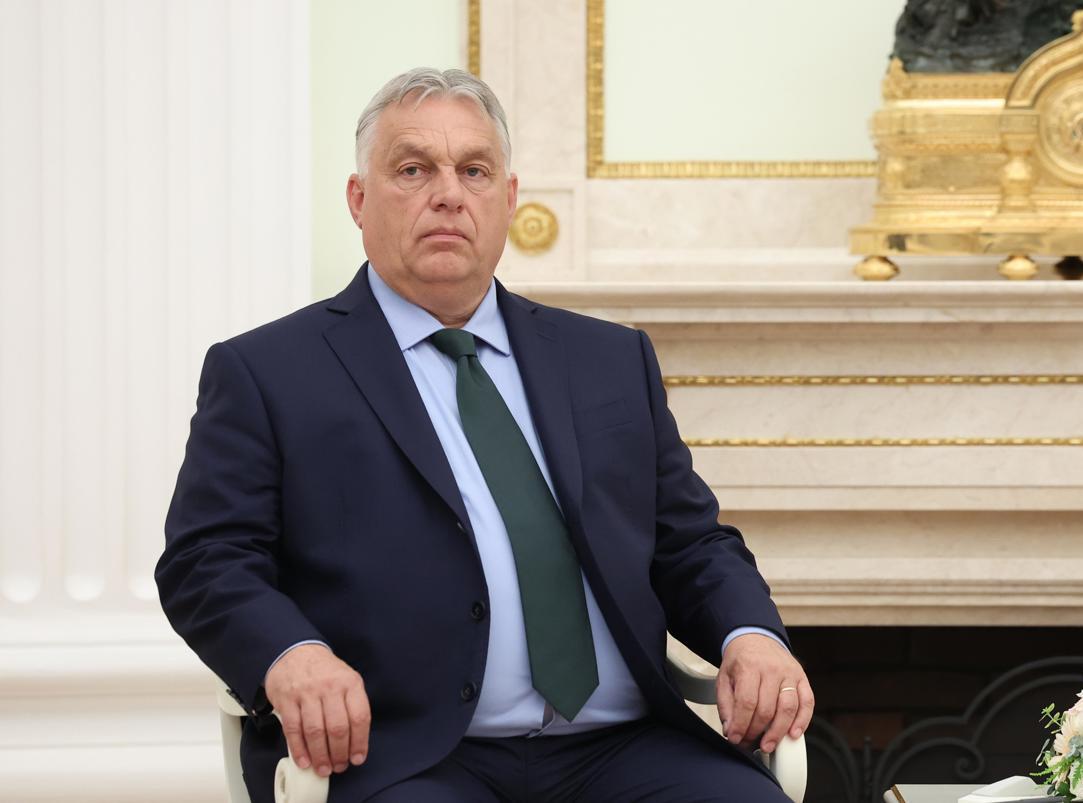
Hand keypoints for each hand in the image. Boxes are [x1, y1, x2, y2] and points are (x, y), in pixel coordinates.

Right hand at [264, 644, 370, 776]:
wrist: (295, 652)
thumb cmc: (324, 671)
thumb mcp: (346, 679)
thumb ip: (352, 705)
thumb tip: (355, 742)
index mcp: (350, 683)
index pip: (360, 717)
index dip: (360, 742)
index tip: (357, 758)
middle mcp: (330, 687)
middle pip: (337, 728)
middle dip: (339, 754)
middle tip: (339, 767)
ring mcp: (307, 693)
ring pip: (315, 732)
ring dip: (320, 756)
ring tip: (323, 769)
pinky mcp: (287, 700)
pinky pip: (293, 730)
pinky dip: (299, 750)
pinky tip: (304, 761)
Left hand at [715, 633, 813, 753]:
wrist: (756, 638)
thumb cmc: (741, 661)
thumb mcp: (724, 677)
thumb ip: (726, 704)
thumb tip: (731, 729)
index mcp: (749, 666)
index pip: (747, 702)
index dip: (741, 724)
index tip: (735, 738)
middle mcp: (772, 669)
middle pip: (767, 708)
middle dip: (757, 731)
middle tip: (750, 742)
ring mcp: (790, 673)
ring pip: (788, 708)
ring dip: (778, 732)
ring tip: (768, 745)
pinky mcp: (802, 678)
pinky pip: (807, 702)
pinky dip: (802, 721)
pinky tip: (793, 734)